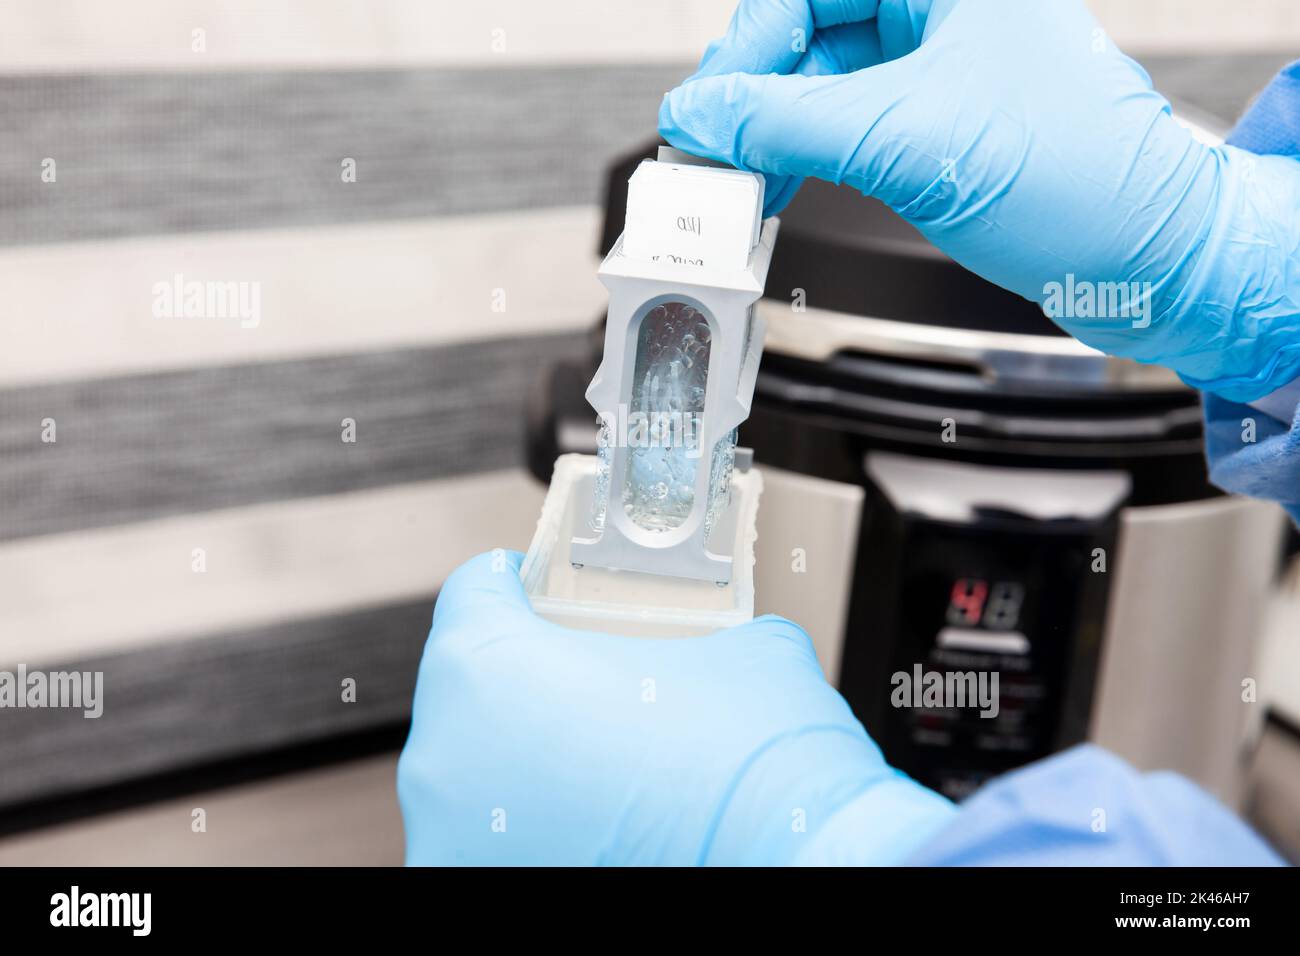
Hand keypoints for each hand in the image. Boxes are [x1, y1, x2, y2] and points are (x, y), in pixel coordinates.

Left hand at [397, 551, 953, 864]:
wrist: (802, 870)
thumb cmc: (752, 778)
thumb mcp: (747, 654)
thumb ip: (702, 629)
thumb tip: (714, 638)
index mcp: (487, 669)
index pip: (476, 591)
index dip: (516, 584)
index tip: (536, 591)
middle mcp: (447, 758)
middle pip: (474, 687)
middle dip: (531, 682)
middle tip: (593, 683)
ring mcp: (456, 837)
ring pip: (481, 772)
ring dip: (532, 760)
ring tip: (606, 764)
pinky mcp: (479, 882)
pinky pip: (499, 836)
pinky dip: (542, 825)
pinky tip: (603, 823)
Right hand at [660, 0, 1299, 401]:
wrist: (1147, 262)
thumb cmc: (1079, 182)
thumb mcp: (904, 139)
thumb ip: (785, 122)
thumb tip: (702, 114)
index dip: (748, 46)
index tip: (706, 107)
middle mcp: (948, 11)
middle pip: (812, 31)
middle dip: (756, 94)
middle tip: (713, 147)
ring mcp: (945, 68)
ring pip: (827, 82)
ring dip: (776, 133)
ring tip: (737, 179)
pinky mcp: (941, 124)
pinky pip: (851, 124)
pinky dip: (808, 156)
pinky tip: (778, 185)